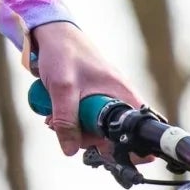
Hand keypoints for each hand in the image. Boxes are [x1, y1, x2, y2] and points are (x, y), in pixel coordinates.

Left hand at [26, 21, 148, 159]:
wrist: (49, 32)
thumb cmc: (62, 53)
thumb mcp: (62, 88)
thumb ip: (66, 120)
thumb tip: (70, 150)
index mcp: (122, 94)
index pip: (139, 130)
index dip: (131, 149)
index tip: (109, 157)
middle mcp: (117, 98)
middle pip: (111, 135)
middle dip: (87, 139)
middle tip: (64, 132)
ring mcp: (103, 98)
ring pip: (94, 128)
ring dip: (73, 130)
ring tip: (52, 121)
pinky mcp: (89, 98)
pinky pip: (83, 118)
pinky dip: (68, 120)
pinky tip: (52, 114)